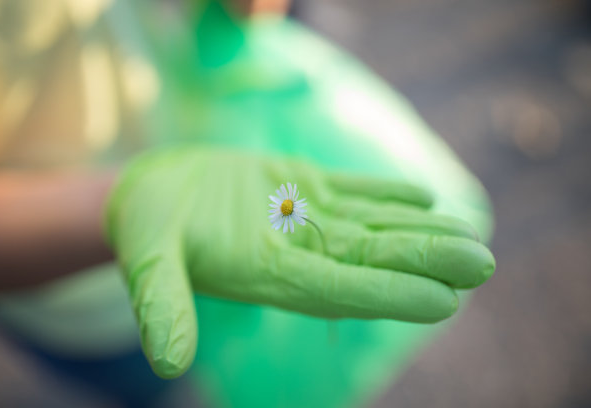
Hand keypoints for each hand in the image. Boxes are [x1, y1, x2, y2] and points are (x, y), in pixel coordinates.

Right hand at [106, 147, 494, 377]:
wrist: (152, 194)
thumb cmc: (146, 227)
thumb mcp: (147, 262)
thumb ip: (163, 304)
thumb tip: (170, 361)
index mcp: (267, 274)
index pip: (338, 292)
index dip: (388, 296)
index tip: (445, 303)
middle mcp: (297, 252)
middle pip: (370, 259)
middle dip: (425, 260)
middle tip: (482, 263)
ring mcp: (303, 219)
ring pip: (371, 226)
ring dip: (420, 229)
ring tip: (470, 234)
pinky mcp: (300, 187)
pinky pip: (351, 191)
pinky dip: (387, 192)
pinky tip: (424, 195)